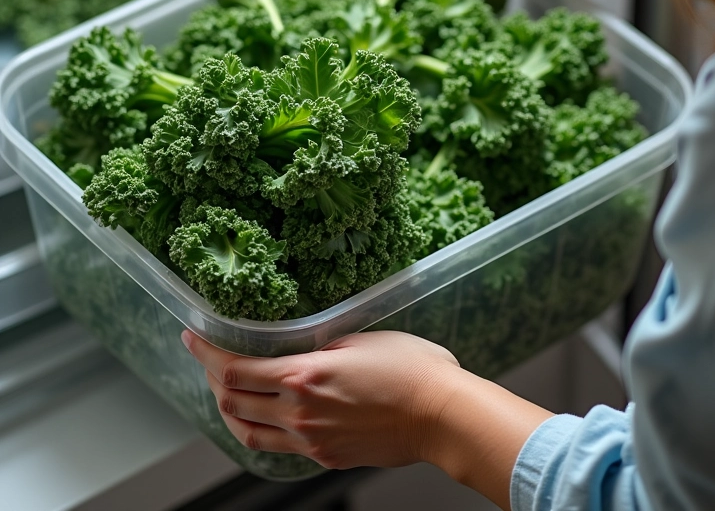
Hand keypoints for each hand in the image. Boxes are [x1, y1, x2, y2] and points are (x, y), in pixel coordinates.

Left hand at [181, 329, 460, 469]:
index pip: (236, 369)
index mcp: (306, 375)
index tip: (192, 337)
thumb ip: (320, 348)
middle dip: (212, 378)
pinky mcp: (326, 456)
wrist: (441, 415)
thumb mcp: (360, 339)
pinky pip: (278, 446)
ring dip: (230, 409)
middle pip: (233, 401)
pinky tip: (267, 415)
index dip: (206, 353)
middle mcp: (300, 412)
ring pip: (247, 431)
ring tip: (229, 391)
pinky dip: (260, 428)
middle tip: (210, 360)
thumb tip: (300, 351)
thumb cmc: (411, 369)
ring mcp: (311, 440)